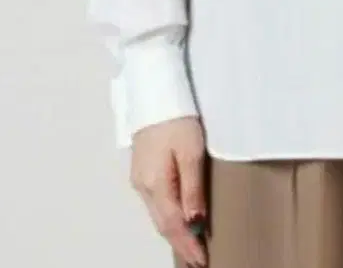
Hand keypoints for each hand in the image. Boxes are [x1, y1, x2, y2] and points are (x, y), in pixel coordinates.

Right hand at [130, 116, 207, 267]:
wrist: (155, 92)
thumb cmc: (177, 118)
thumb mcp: (192, 153)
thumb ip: (193, 189)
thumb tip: (195, 222)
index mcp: (156, 184)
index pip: (173, 225)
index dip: (188, 245)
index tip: (201, 261)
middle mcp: (143, 185)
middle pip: (162, 223)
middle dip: (181, 244)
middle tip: (198, 260)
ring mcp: (140, 178)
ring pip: (157, 214)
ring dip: (174, 232)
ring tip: (191, 246)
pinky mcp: (143, 169)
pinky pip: (155, 202)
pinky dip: (167, 216)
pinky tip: (178, 219)